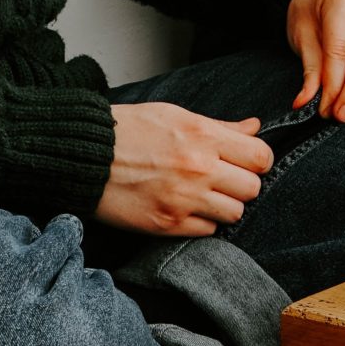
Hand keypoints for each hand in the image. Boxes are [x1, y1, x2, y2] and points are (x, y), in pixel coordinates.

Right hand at [97, 102, 273, 236]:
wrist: (84, 156)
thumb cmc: (127, 130)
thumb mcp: (175, 115)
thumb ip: (219, 126)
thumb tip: (254, 127)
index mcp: (202, 136)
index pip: (260, 156)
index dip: (257, 161)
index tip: (246, 162)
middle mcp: (198, 168)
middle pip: (252, 188)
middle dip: (242, 185)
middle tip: (224, 180)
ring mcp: (184, 199)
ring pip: (234, 213)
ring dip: (224, 206)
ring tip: (204, 195)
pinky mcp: (167, 224)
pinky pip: (208, 231)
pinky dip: (201, 222)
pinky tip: (185, 208)